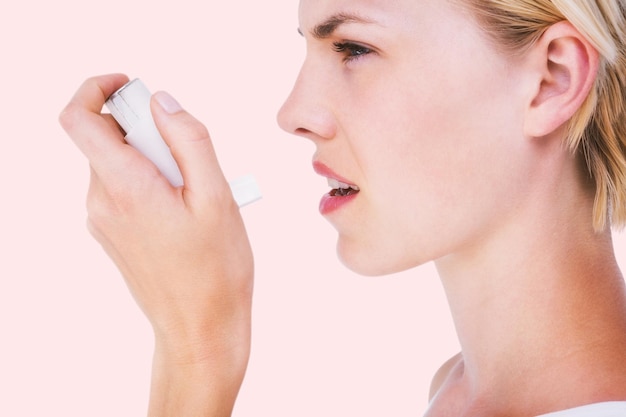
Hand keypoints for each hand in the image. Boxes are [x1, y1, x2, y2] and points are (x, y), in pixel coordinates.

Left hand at [60, 74, 252, 415]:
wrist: (200, 327)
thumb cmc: (215, 268)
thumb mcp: (217, 196)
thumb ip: (189, 139)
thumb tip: (162, 102)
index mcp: (125, 187)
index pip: (78, 119)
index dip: (97, 88)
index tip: (130, 85)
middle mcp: (102, 201)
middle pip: (107, 138)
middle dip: (147, 130)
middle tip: (190, 154)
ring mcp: (104, 220)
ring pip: (119, 164)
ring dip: (155, 159)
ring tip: (196, 192)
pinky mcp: (114, 234)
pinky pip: (124, 189)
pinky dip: (151, 182)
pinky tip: (185, 211)